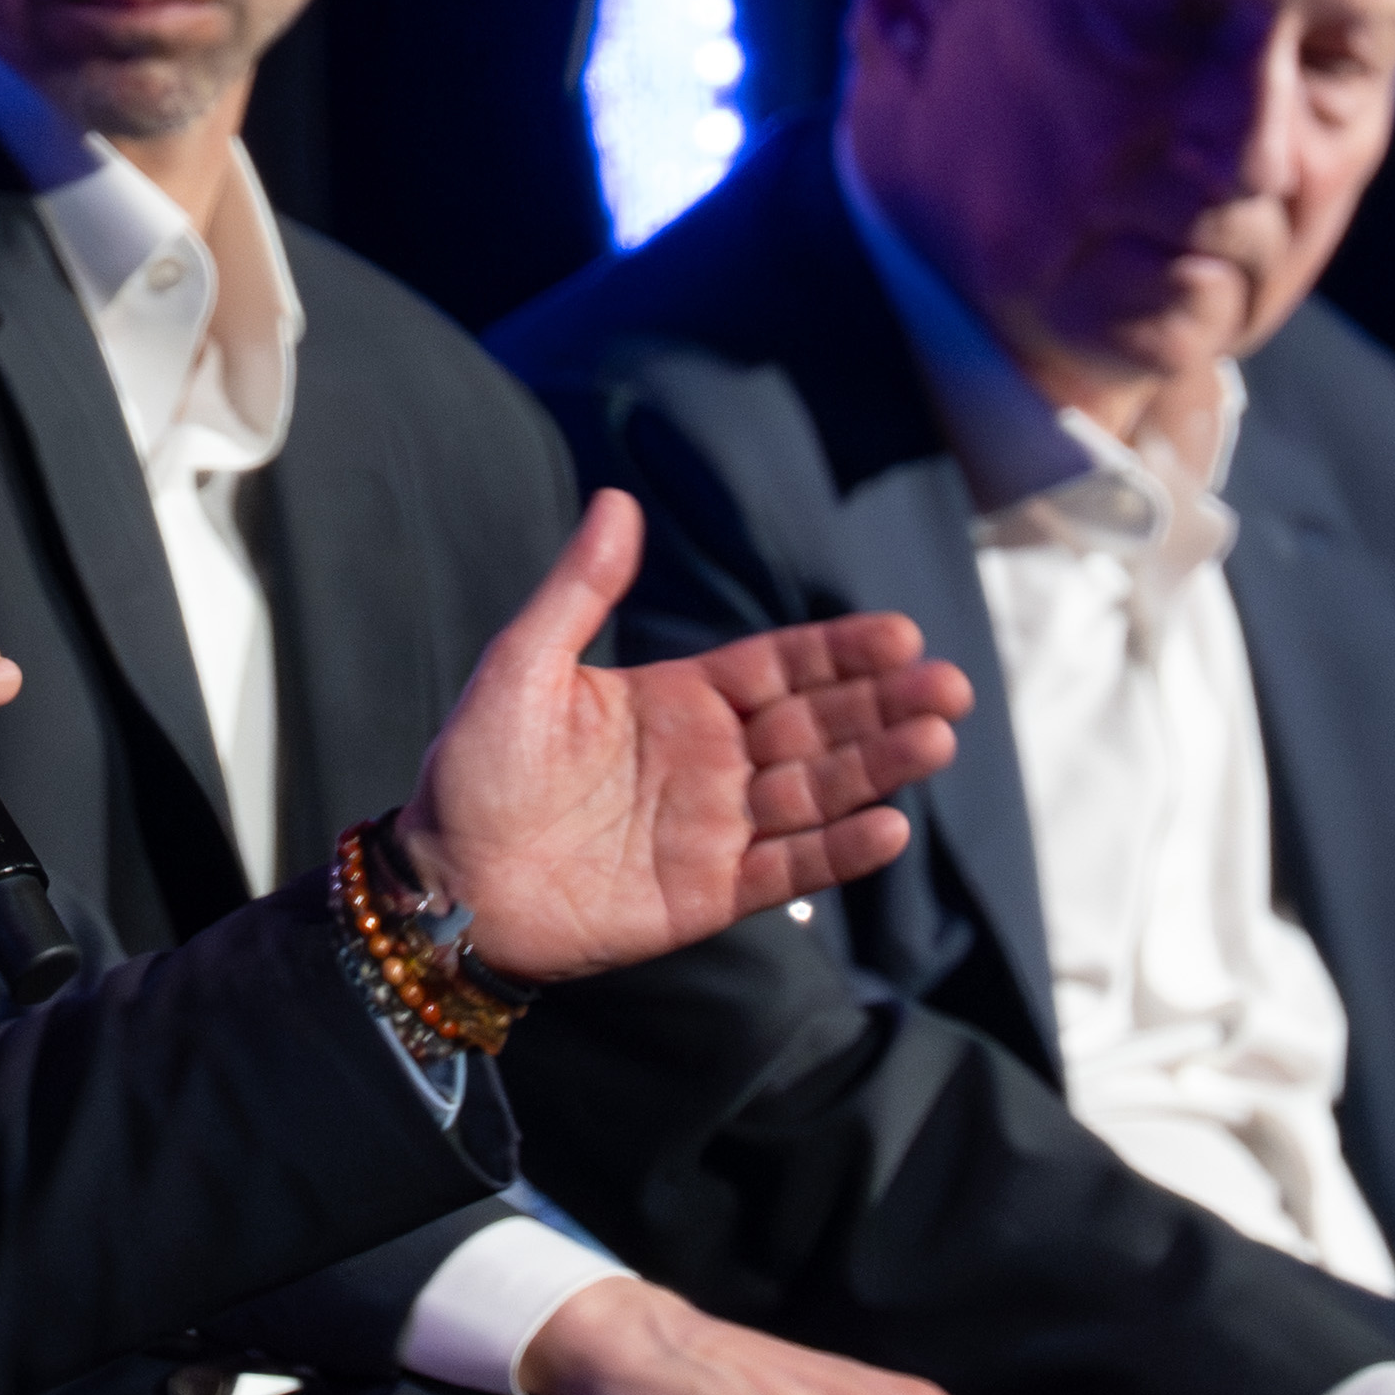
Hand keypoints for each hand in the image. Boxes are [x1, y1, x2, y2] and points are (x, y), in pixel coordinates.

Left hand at [398, 491, 966, 981]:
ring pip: (817, 792)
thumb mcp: (522, 665)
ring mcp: (714, 829)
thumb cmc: (473, 771)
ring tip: (935, 742)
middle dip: (885, 706)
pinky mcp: (708, 895)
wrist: (444, 884)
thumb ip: (581, 590)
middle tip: (951, 687)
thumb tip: (618, 499)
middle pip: (818, 726)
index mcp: (676, 701)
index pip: (781, 668)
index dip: (841, 653)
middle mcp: (709, 762)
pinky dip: (838, 852)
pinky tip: (888, 827)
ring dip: (878, 769)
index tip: (901, 634)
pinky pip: (787, 869)